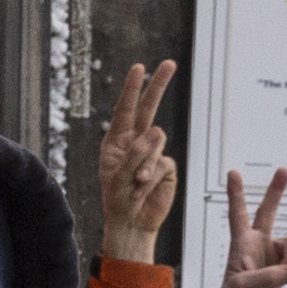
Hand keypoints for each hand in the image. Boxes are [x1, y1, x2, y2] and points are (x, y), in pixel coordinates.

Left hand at [92, 59, 178, 268]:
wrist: (132, 224)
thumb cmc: (117, 200)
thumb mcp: (117, 175)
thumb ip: (135, 153)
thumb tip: (157, 131)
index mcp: (117, 140)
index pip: (126, 109)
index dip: (133, 88)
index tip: (139, 67)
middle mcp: (135, 142)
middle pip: (149, 109)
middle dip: (158, 85)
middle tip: (169, 63)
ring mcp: (153, 154)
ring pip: (156, 141)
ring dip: (143, 162)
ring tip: (134, 184)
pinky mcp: (166, 168)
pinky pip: (163, 163)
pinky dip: (151, 176)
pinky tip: (143, 189)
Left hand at [202, 166, 286, 287]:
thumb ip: (270, 276)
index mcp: (241, 244)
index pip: (238, 214)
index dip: (236, 194)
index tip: (233, 172)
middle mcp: (257, 245)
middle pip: (268, 212)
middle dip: (276, 192)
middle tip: (284, 169)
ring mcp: (272, 256)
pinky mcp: (284, 270)